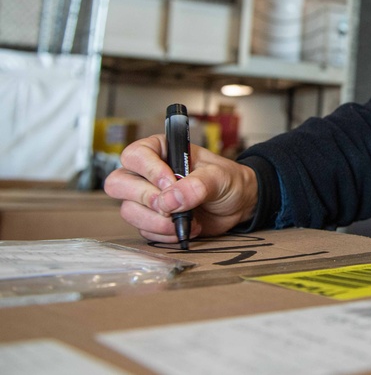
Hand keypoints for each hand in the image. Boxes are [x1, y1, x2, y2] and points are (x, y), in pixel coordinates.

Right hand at [103, 135, 258, 243]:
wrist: (238, 204)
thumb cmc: (228, 180)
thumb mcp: (219, 177)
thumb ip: (197, 185)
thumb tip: (169, 200)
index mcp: (160, 150)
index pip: (135, 155)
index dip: (149, 171)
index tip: (171, 182)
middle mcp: (147, 173)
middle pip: (118, 183)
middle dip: (145, 198)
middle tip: (171, 206)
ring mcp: (147, 198)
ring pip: (128, 210)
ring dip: (157, 221)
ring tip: (187, 220)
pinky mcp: (152, 220)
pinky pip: (144, 230)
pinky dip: (164, 234)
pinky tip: (186, 228)